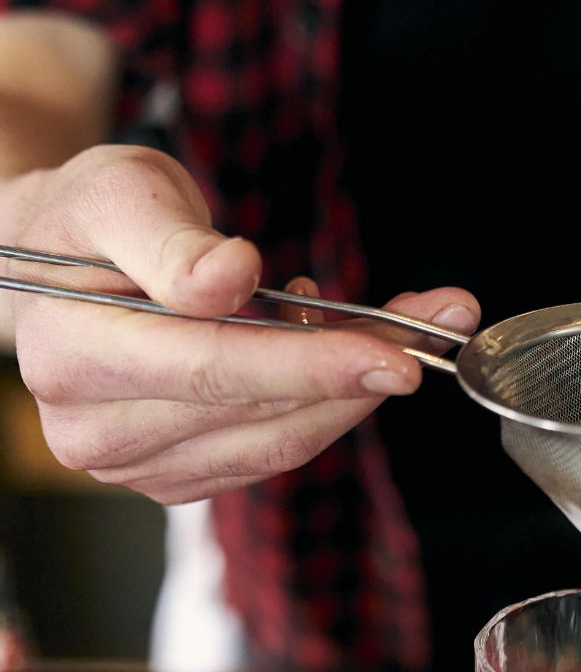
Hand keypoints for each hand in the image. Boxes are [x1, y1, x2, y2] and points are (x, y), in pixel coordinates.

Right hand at [2, 145, 479, 503]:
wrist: (54, 269)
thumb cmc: (87, 222)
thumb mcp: (120, 193)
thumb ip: (170, 240)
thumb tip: (230, 277)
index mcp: (74, 358)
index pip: (211, 369)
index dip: (309, 364)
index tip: (394, 353)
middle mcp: (96, 431)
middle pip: (257, 412)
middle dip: (355, 367)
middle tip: (435, 322)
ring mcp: (135, 466)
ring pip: (276, 443)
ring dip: (352, 392)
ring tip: (397, 328)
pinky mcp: (174, 478)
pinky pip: (271, 453)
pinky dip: (324, 409)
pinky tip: (336, 355)